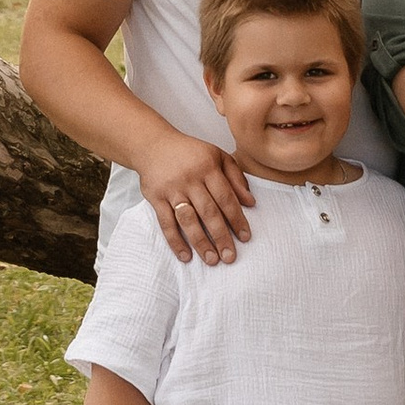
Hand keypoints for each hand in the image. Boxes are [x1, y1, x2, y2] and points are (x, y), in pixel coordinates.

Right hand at [134, 128, 252, 265]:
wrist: (153, 145)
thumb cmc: (190, 153)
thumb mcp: (217, 156)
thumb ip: (236, 177)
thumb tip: (250, 202)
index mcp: (208, 167)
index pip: (225, 197)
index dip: (236, 218)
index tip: (245, 237)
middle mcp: (190, 179)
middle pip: (208, 212)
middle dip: (221, 236)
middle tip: (230, 257)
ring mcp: (172, 189)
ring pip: (188, 219)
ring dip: (200, 242)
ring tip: (211, 260)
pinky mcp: (155, 198)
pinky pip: (166, 223)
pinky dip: (175, 241)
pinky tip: (185, 256)